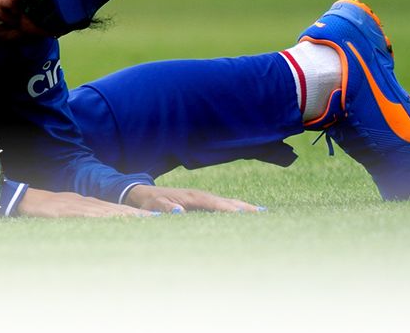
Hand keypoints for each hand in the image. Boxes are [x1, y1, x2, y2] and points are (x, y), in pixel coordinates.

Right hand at [15, 187, 153, 217]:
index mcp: (90, 205)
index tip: (158, 217)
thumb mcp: (69, 213)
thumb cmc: (47, 209)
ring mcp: (79, 206)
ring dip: (129, 215)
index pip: (119, 209)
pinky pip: (89, 215)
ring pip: (109, 211)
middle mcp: (89, 204)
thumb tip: (101, 225)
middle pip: (119, 208)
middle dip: (141, 214)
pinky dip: (104, 217)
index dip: (138, 213)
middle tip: (164, 217)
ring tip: (148, 219)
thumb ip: (85, 217)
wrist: (26, 199)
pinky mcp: (69, 211)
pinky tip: (115, 220)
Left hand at [122, 184, 263, 213]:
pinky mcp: (203, 202)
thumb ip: (164, 208)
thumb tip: (178, 212)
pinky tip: (247, 215)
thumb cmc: (149, 201)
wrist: (143, 193)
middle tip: (265, 216)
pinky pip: (223, 206)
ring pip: (228, 203)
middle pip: (228, 202)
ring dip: (245, 208)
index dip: (229, 210)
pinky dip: (237, 209)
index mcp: (192, 197)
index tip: (245, 215)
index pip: (215, 204)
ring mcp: (203, 198)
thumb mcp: (153, 205)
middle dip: (245, 208)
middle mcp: (201, 196)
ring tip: (264, 215)